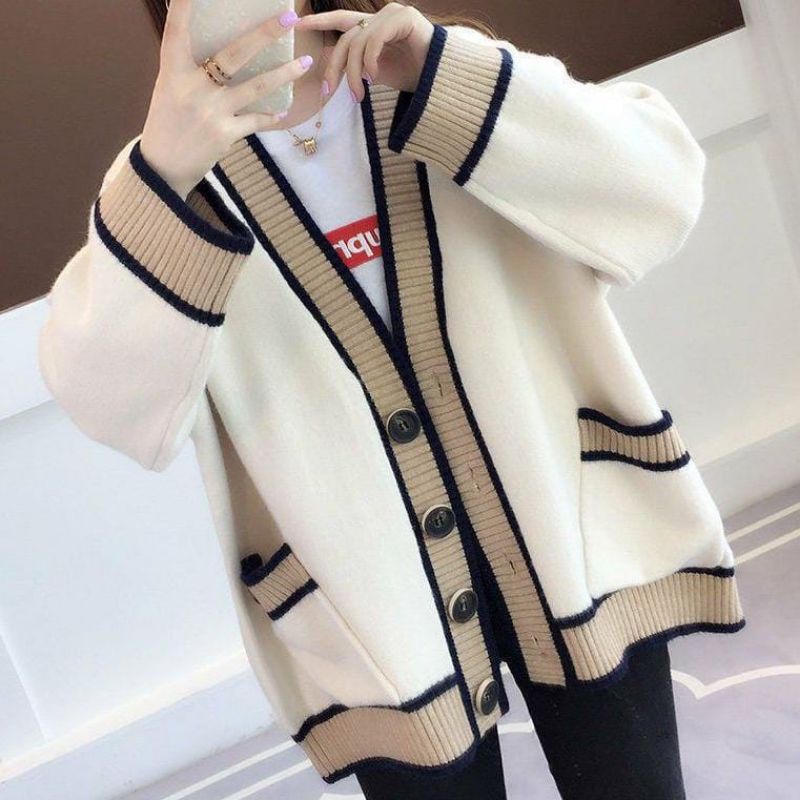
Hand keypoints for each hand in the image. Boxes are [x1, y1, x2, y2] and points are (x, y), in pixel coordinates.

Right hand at [139, 0, 312, 198]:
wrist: (163, 167)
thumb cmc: (168, 122)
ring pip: (256, 87)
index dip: (186, 6)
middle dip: (264, 34)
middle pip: (235, 54)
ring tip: (306, 62)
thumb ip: (191, 67)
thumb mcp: (170, 88)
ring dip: (284, 74)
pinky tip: (282, 112)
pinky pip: (256, 121)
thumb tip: (223, 48)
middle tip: (289, 18)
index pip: (177, 30)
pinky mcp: (225, 134)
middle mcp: (192, 87)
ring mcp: (211, 111)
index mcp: (172, 71)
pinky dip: (270, 116)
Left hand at [295, 2, 434, 101]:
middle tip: (329, 91)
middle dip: (335, 67)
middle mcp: (382, 16)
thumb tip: (331, 68)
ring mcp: (394, 14)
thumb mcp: (377, 73)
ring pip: (358, 41)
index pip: (342, 20)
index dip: (320, 20)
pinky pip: (375, 38)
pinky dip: (370, 60)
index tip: (297, 24)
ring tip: (359, 96)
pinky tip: (374, 77)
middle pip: (346, 37)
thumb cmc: (414, 78)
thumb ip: (357, 65)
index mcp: (374, 26)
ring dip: (354, 73)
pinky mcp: (405, 18)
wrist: (444, 81)